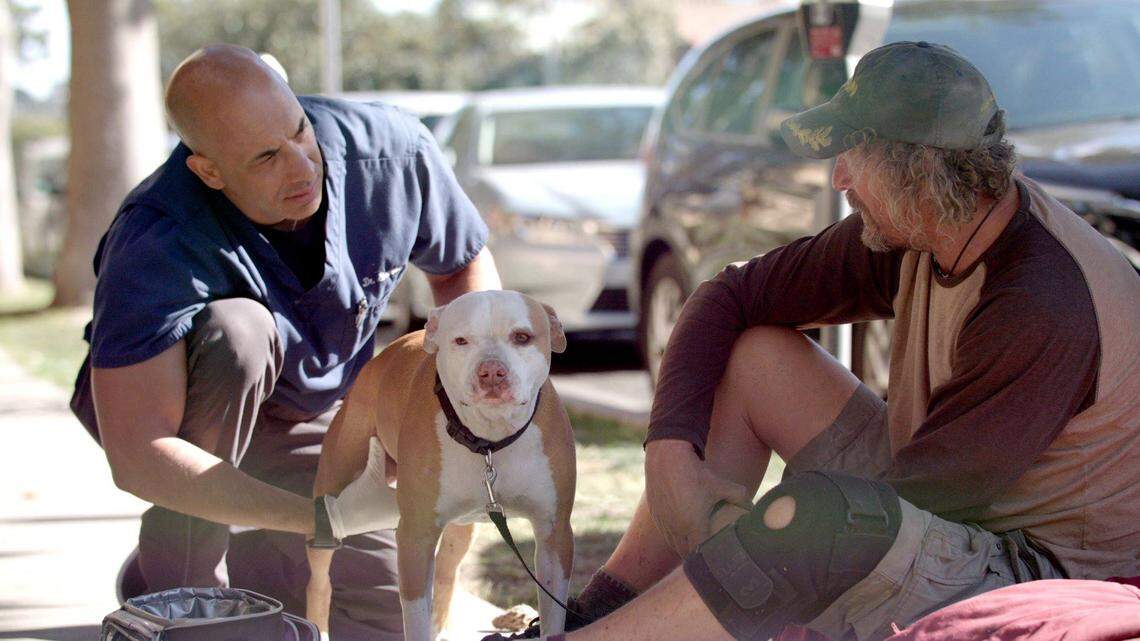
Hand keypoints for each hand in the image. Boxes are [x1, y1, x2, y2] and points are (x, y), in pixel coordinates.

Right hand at [645, 440, 753, 555]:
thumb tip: (752, 506)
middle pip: (686, 552)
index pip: (700, 553)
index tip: (716, 560)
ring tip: (694, 547)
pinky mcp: (655, 515)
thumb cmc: (696, 473)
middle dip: (696, 557)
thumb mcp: (720, 484)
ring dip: (683, 547)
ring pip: (673, 544)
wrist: (667, 459)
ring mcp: (663, 523)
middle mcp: (675, 528)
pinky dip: (673, 535)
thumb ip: (739, 496)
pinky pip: (665, 532)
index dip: (708, 559)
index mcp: (692, 525)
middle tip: (708, 556)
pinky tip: (680, 531)